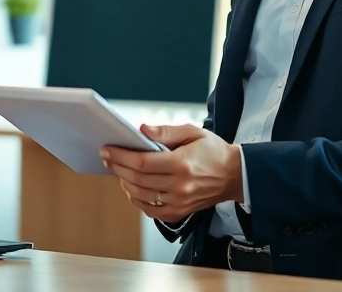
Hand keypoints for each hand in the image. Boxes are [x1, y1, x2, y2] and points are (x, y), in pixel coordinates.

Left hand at [100, 124, 242, 222]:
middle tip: (106, 158)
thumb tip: (142, 129)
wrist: (235, 175)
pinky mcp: (180, 212)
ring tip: (117, 170)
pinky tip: (132, 187)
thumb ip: (166, 131)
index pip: (143, 163)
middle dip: (117, 167)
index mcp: (182, 164)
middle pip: (138, 179)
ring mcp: (179, 202)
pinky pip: (150, 210)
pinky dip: (136, 199)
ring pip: (141, 196)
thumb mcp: (193, 132)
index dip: (121, 156)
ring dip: (124, 183)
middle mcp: (180, 186)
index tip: (108, 149)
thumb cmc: (214, 151)